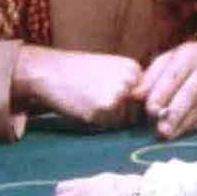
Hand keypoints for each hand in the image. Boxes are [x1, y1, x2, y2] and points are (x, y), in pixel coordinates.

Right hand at [12, 46, 143, 127]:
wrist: (49, 71)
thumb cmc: (77, 72)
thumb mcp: (109, 70)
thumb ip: (128, 86)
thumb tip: (147, 114)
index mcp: (133, 69)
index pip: (145, 99)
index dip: (129, 105)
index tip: (110, 98)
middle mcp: (130, 81)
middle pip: (137, 112)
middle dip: (120, 114)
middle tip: (96, 99)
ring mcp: (118, 95)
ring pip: (124, 122)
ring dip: (109, 120)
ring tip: (89, 101)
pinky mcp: (104, 110)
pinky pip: (108, 126)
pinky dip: (97, 122)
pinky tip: (83, 106)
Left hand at [139, 31, 196, 138]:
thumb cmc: (191, 59)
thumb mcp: (169, 60)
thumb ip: (150, 77)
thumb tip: (133, 95)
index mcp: (190, 55)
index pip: (175, 76)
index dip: (162, 93)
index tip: (151, 109)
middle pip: (190, 94)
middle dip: (174, 114)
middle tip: (161, 130)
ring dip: (184, 124)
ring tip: (169, 135)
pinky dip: (196, 125)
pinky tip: (184, 132)